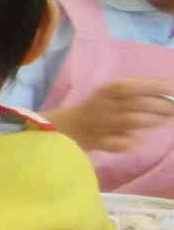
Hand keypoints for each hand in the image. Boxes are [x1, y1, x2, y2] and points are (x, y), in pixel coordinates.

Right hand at [55, 79, 173, 153]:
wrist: (68, 127)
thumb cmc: (100, 107)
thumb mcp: (113, 92)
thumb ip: (138, 90)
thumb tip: (170, 91)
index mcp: (108, 90)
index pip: (134, 85)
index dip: (156, 87)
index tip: (173, 90)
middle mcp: (104, 105)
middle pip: (138, 104)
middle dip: (162, 106)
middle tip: (173, 110)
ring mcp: (101, 124)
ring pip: (132, 121)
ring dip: (151, 121)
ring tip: (160, 121)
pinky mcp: (99, 142)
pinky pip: (120, 144)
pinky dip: (129, 142)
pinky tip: (134, 139)